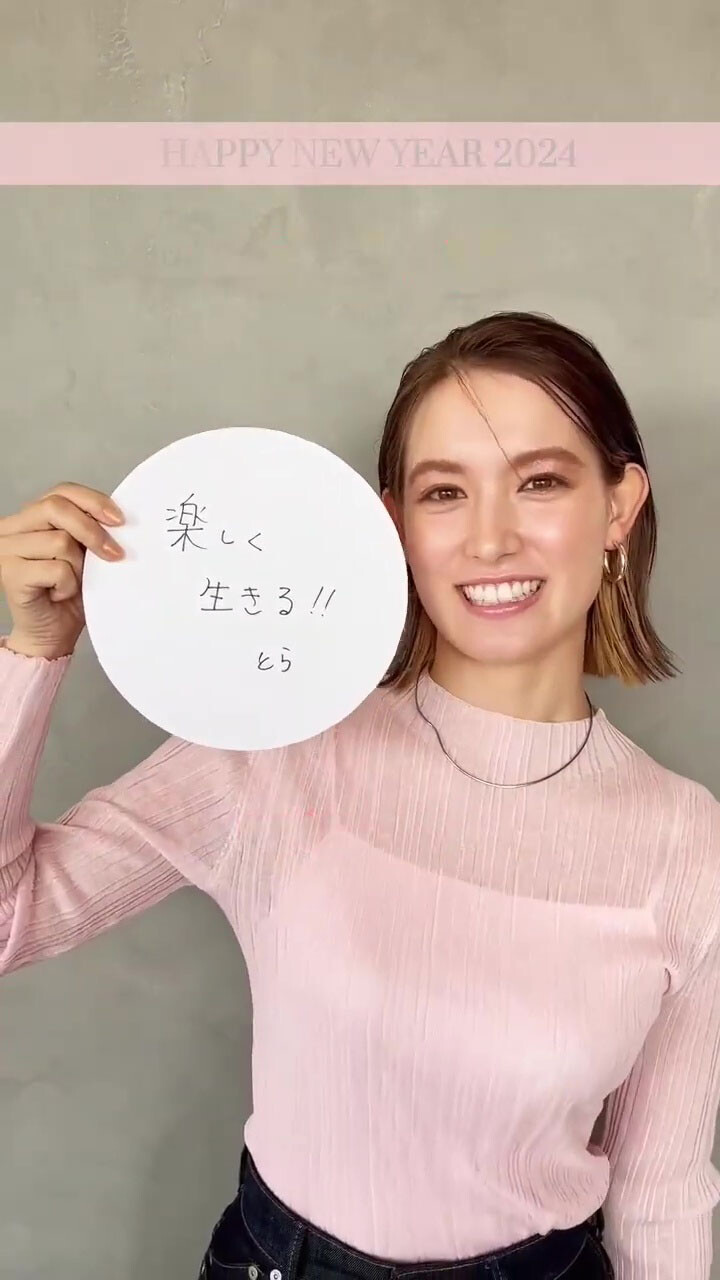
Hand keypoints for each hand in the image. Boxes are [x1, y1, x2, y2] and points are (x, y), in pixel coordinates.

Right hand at [0, 482, 125, 658]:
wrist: (51, 636)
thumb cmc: (70, 596)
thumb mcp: (85, 555)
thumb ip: (91, 531)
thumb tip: (119, 518)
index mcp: (30, 517)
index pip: (62, 491)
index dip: (92, 501)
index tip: (119, 520)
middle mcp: (11, 528)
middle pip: (56, 507)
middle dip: (92, 531)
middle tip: (115, 554)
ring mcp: (6, 549)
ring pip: (59, 540)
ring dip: (78, 567)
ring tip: (73, 583)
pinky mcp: (9, 572)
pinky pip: (56, 569)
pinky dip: (68, 585)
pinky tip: (60, 595)